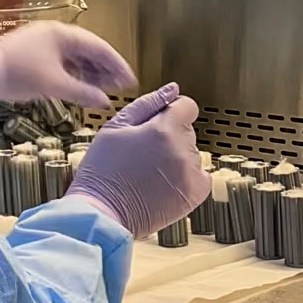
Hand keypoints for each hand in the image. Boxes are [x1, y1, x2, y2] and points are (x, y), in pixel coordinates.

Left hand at [0, 22, 135, 115]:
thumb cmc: (17, 74)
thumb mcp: (54, 85)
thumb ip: (82, 92)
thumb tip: (103, 101)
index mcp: (62, 34)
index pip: (99, 47)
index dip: (117, 64)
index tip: (129, 80)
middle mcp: (53, 33)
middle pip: (87, 49)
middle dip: (104, 68)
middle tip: (119, 86)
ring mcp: (42, 41)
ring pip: (73, 55)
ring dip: (88, 71)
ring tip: (101, 89)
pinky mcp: (32, 52)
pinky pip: (60, 60)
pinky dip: (72, 72)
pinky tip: (79, 86)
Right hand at [66, 83, 210, 237]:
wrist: (103, 212)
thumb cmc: (102, 170)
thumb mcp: (115, 128)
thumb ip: (147, 104)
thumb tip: (172, 90)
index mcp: (163, 130)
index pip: (187, 106)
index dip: (171, 111)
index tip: (157, 123)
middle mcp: (182, 150)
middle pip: (187, 130)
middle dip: (169, 135)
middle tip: (142, 151)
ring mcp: (191, 173)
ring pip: (192, 152)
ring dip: (176, 156)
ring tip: (148, 170)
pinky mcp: (195, 194)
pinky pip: (200, 175)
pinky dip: (185, 177)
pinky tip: (161, 182)